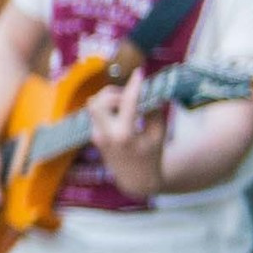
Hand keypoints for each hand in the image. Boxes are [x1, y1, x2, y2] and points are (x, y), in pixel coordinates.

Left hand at [89, 74, 168, 198]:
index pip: (127, 103)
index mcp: (124, 135)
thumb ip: (155, 110)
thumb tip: (152, 89)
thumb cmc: (151, 157)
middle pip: (98, 101)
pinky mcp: (93, 135)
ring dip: (109, 98)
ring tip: (127, 103)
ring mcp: (96, 135)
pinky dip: (108, 107)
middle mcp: (105, 134)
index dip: (133, 85)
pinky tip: (123, 111)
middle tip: (130, 95)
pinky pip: (96, 113)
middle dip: (114, 92)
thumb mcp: (159, 134)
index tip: (139, 73)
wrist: (135, 180)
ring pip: (94, 105)